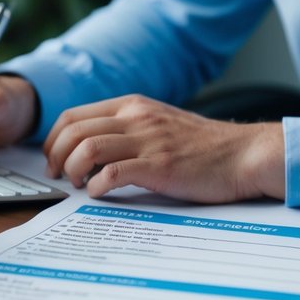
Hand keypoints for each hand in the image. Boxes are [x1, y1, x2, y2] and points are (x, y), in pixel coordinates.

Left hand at [42, 94, 285, 201]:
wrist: (245, 153)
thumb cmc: (205, 146)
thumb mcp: (161, 123)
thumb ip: (130, 128)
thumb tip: (92, 149)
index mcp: (133, 104)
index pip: (74, 114)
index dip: (53, 139)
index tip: (53, 160)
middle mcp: (137, 117)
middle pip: (74, 129)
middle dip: (56, 156)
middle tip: (59, 177)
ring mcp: (149, 140)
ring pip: (88, 146)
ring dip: (73, 170)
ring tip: (79, 185)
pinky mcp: (161, 166)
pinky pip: (115, 172)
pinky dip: (98, 185)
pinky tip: (100, 194)